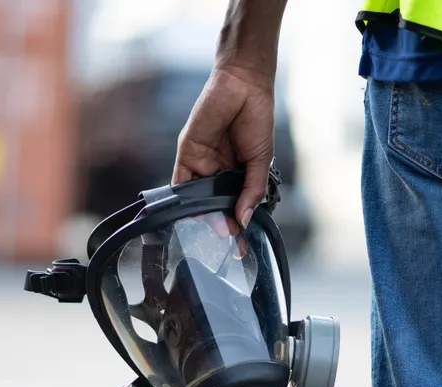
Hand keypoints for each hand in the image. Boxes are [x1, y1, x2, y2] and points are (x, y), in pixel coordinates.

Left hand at [173, 64, 274, 227]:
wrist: (243, 86)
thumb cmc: (257, 119)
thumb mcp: (260, 160)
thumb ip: (252, 191)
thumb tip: (245, 220)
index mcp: (236, 173)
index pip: (233, 206)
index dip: (236, 226)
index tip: (240, 246)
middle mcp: (216, 171)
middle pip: (214, 206)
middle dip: (219, 225)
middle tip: (226, 242)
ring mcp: (200, 163)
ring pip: (197, 198)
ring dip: (203, 216)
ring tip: (214, 231)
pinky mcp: (187, 153)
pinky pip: (181, 181)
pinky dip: (184, 198)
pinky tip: (193, 212)